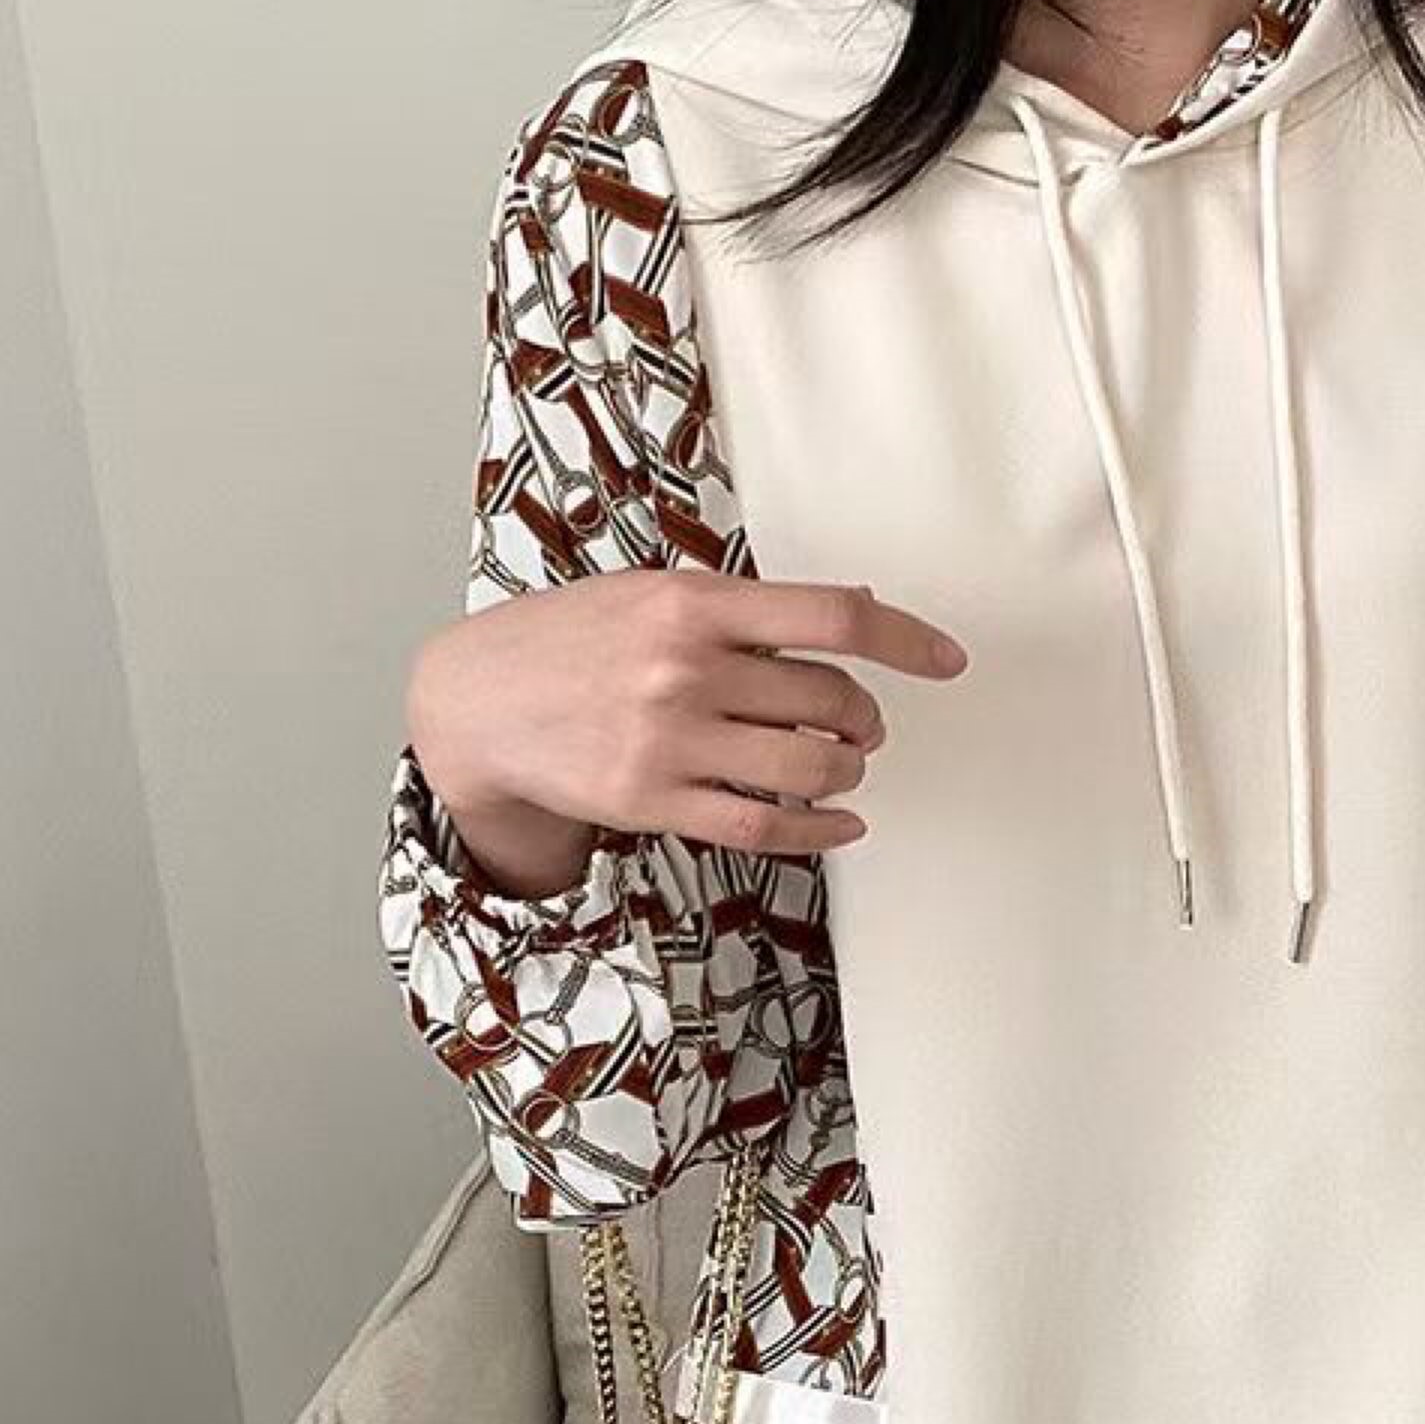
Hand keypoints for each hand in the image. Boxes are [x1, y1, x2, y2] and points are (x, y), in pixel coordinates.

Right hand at [408, 571, 969, 892]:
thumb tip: (850, 606)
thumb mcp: (652, 594)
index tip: (947, 659)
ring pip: (810, 767)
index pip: (834, 616)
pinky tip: (839, 822)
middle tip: (861, 724)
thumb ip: (744, 607)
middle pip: (834, 700)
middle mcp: (686, 670)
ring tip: (841, 764)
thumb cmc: (572, 641)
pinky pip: (766, 827)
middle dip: (866, 718)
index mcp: (694, 603)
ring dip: (847, 771)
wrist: (477, 701)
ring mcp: (669, 740)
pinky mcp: (654, 801)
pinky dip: (821, 829)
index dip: (907, 638)